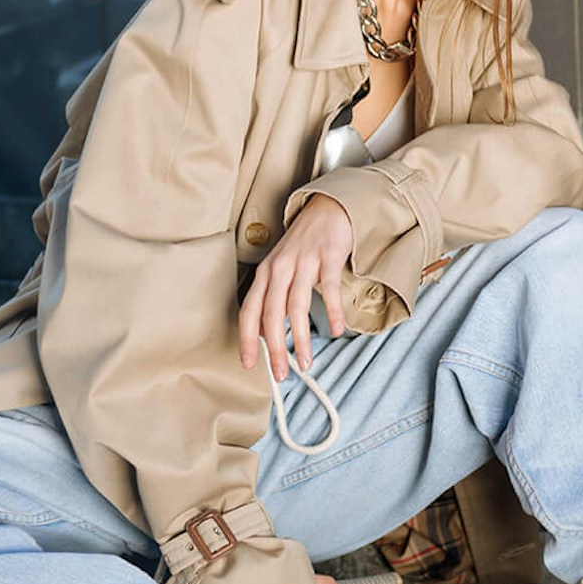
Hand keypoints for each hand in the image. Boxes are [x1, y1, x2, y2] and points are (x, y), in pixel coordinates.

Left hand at [238, 193, 354, 381]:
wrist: (326, 209)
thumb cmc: (302, 246)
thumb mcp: (280, 270)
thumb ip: (273, 299)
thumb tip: (267, 335)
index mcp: (264, 274)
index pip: (249, 312)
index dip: (247, 340)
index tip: (249, 364)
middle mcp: (278, 268)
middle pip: (271, 314)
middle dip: (275, 349)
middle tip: (281, 374)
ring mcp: (302, 261)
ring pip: (296, 306)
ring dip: (300, 338)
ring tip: (306, 362)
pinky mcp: (327, 256)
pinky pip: (327, 288)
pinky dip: (331, 310)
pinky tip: (336, 329)